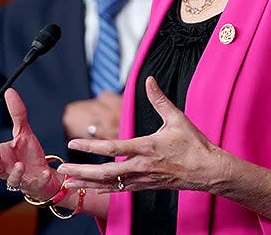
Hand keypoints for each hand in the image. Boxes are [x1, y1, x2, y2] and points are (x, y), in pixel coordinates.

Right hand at [0, 88, 62, 200]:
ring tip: (20, 164)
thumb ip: (17, 114)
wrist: (45, 173)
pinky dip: (39, 179)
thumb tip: (9, 91)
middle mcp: (6, 170)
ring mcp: (19, 179)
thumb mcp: (24, 131)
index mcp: (0, 156)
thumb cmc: (29, 154)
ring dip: (14, 174)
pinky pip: (34, 184)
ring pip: (11, 181)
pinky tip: (44, 172)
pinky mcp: (34, 185)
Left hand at [56, 76, 229, 193]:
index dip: (91, 146)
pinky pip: (120, 190)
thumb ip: (159, 99)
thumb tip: (150, 80)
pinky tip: (91, 190)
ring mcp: (142, 179)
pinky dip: (103, 190)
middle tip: (61, 170)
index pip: (113, 147)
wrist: (208, 171)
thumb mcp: (176, 118)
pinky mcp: (146, 186)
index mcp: (147, 147)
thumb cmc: (194, 144)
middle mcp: (141, 166)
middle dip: (81, 171)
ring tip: (67, 184)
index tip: (73, 143)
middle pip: (105, 172)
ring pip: (109, 184)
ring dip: (87, 183)